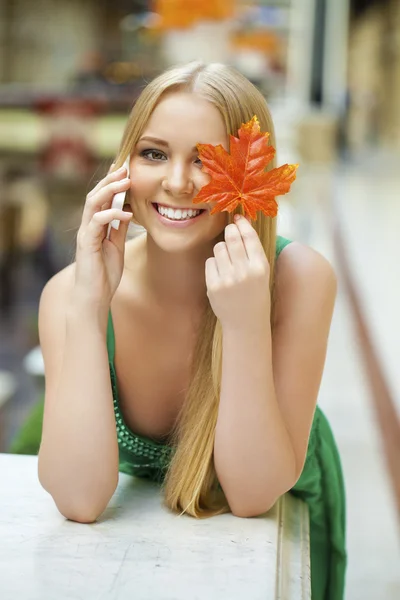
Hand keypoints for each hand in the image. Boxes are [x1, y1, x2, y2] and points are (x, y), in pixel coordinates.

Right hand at [74, 164, 132, 307]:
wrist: (94, 297)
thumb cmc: (104, 274)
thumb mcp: (117, 247)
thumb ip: (119, 229)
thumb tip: (126, 211)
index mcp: (95, 226)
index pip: (101, 198)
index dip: (111, 182)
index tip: (124, 169)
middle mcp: (88, 226)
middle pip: (95, 195)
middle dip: (110, 179)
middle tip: (125, 168)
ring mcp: (85, 233)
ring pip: (92, 203)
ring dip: (109, 190)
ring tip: (125, 182)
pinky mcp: (86, 243)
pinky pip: (97, 222)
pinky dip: (111, 214)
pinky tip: (126, 213)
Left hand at [205, 215, 270, 330]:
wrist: (246, 322)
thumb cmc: (255, 293)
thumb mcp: (261, 272)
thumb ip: (253, 250)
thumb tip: (241, 222)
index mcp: (260, 267)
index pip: (249, 236)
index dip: (242, 223)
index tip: (238, 218)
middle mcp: (244, 272)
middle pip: (231, 237)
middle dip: (230, 231)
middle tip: (230, 233)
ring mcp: (227, 279)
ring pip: (218, 247)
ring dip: (222, 250)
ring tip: (228, 261)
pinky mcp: (213, 286)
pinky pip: (210, 261)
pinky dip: (214, 264)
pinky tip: (221, 274)